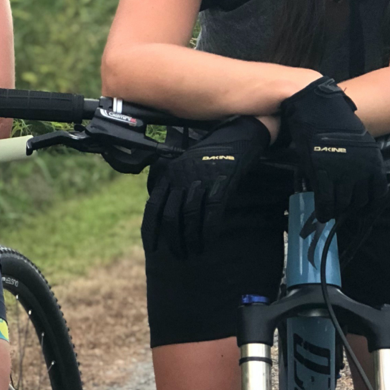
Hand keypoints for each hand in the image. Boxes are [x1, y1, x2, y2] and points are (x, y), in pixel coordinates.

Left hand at [142, 116, 270, 256]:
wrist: (238, 133)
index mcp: (169, 174)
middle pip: (170, 215)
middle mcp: (180, 177)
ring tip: (194, 253)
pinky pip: (211, 211)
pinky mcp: (220, 182)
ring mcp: (200, 179)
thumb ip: (171, 183)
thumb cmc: (211, 151)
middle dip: (173, 240)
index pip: (153, 206)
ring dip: (191, 239)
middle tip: (179, 256)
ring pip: (189, 216)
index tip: (152, 248)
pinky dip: (208, 230)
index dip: (151, 229)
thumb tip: (162, 206)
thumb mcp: (184, 164)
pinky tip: (208, 242)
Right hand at [281, 77, 386, 223]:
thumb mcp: (354, 141)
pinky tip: (321, 213)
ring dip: (335, 210)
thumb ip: (355, 161)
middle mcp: (362, 169)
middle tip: (339, 208)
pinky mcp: (323, 172)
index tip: (359, 208)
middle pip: (360, 201)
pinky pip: (326, 200)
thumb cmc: (331, 119)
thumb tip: (350, 180)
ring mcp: (343, 172)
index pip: (378, 194)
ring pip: (343, 204)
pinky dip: (323, 210)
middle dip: (349, 208)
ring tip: (328, 209)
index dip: (367, 205)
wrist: (313, 104)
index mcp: (373, 161)